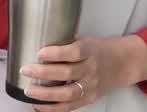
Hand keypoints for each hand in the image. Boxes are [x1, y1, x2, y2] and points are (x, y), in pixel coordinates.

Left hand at [19, 36, 146, 110]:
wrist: (120, 64)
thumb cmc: (97, 49)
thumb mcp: (84, 40)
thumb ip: (65, 44)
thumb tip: (36, 45)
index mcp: (90, 51)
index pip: (74, 53)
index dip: (56, 53)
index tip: (40, 53)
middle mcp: (91, 69)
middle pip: (68, 73)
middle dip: (44, 73)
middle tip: (26, 70)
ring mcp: (91, 86)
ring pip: (68, 94)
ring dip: (46, 94)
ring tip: (29, 91)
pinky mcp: (89, 98)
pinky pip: (70, 106)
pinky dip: (53, 108)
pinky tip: (38, 105)